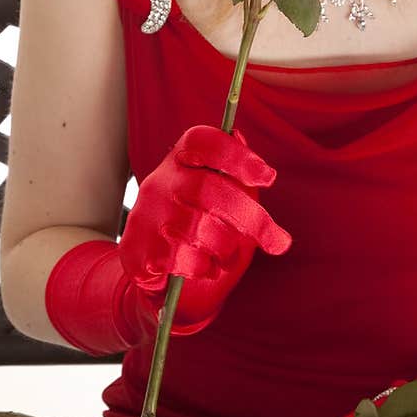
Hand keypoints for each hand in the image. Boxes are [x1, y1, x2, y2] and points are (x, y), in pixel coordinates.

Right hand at [119, 124, 291, 334]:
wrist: (161, 280)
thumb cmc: (203, 237)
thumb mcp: (226, 207)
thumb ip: (236, 180)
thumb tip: (239, 136)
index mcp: (181, 164)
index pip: (201, 141)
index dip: (236, 155)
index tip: (268, 178)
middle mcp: (159, 183)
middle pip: (208, 189)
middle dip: (250, 218)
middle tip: (279, 243)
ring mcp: (145, 216)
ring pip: (196, 226)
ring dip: (224, 248)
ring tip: (227, 257)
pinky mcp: (137, 250)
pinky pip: (181, 258)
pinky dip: (202, 268)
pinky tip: (204, 269)